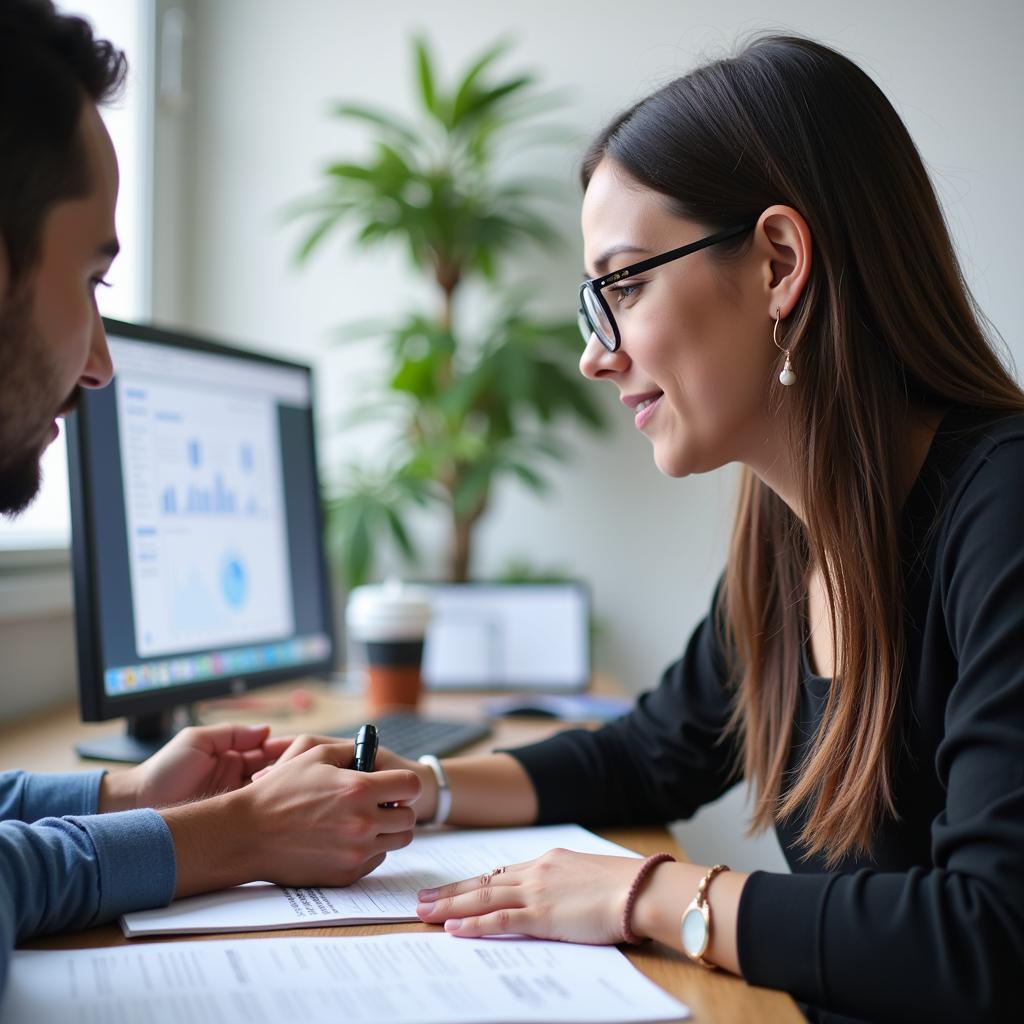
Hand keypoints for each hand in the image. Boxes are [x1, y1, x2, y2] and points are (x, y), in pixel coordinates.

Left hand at [100, 723, 293, 810]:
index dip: (284, 748)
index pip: (267, 750)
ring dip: (280, 786)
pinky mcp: (229, 819)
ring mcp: (235, 799)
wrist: (136, 805)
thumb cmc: (162, 770)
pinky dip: (268, 806)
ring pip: (268, 790)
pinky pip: (254, 811)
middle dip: (288, 768)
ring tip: (293, 785)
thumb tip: (266, 730)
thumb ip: (232, 733)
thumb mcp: (197, 740)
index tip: (302, 748)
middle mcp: (237, 777)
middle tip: (300, 769)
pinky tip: (279, 803)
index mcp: (232, 756)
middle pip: (273, 770)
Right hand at [163, 741, 421, 894]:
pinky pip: (376, 860)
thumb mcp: (315, 755)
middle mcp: (363, 823)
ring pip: (397, 841)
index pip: (411, 786)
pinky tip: (346, 838)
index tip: (393, 784)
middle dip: (398, 808)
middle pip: (408, 818)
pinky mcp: (346, 874)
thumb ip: (351, 751)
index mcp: (359, 789)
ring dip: (387, 830)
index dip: (403, 783)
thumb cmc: (279, 790)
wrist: (247, 833)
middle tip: (379, 803)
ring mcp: (356, 852)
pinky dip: (369, 849)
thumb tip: (373, 753)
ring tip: (363, 820)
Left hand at [415, 848, 643, 943]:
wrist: (642, 889)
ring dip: (450, 906)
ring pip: (482, 898)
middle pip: (482, 883)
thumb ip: (566, 883)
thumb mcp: (588, 876)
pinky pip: (500, 920)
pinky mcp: (542, 915)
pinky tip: (454, 928)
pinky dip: (474, 924)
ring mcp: (537, 893)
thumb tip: (559, 896)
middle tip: (420, 899)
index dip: (472, 883)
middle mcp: (536, 872)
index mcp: (548, 861)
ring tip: (424, 912)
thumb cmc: (625, 886)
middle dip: (449, 893)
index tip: (452, 889)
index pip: (500, 873)